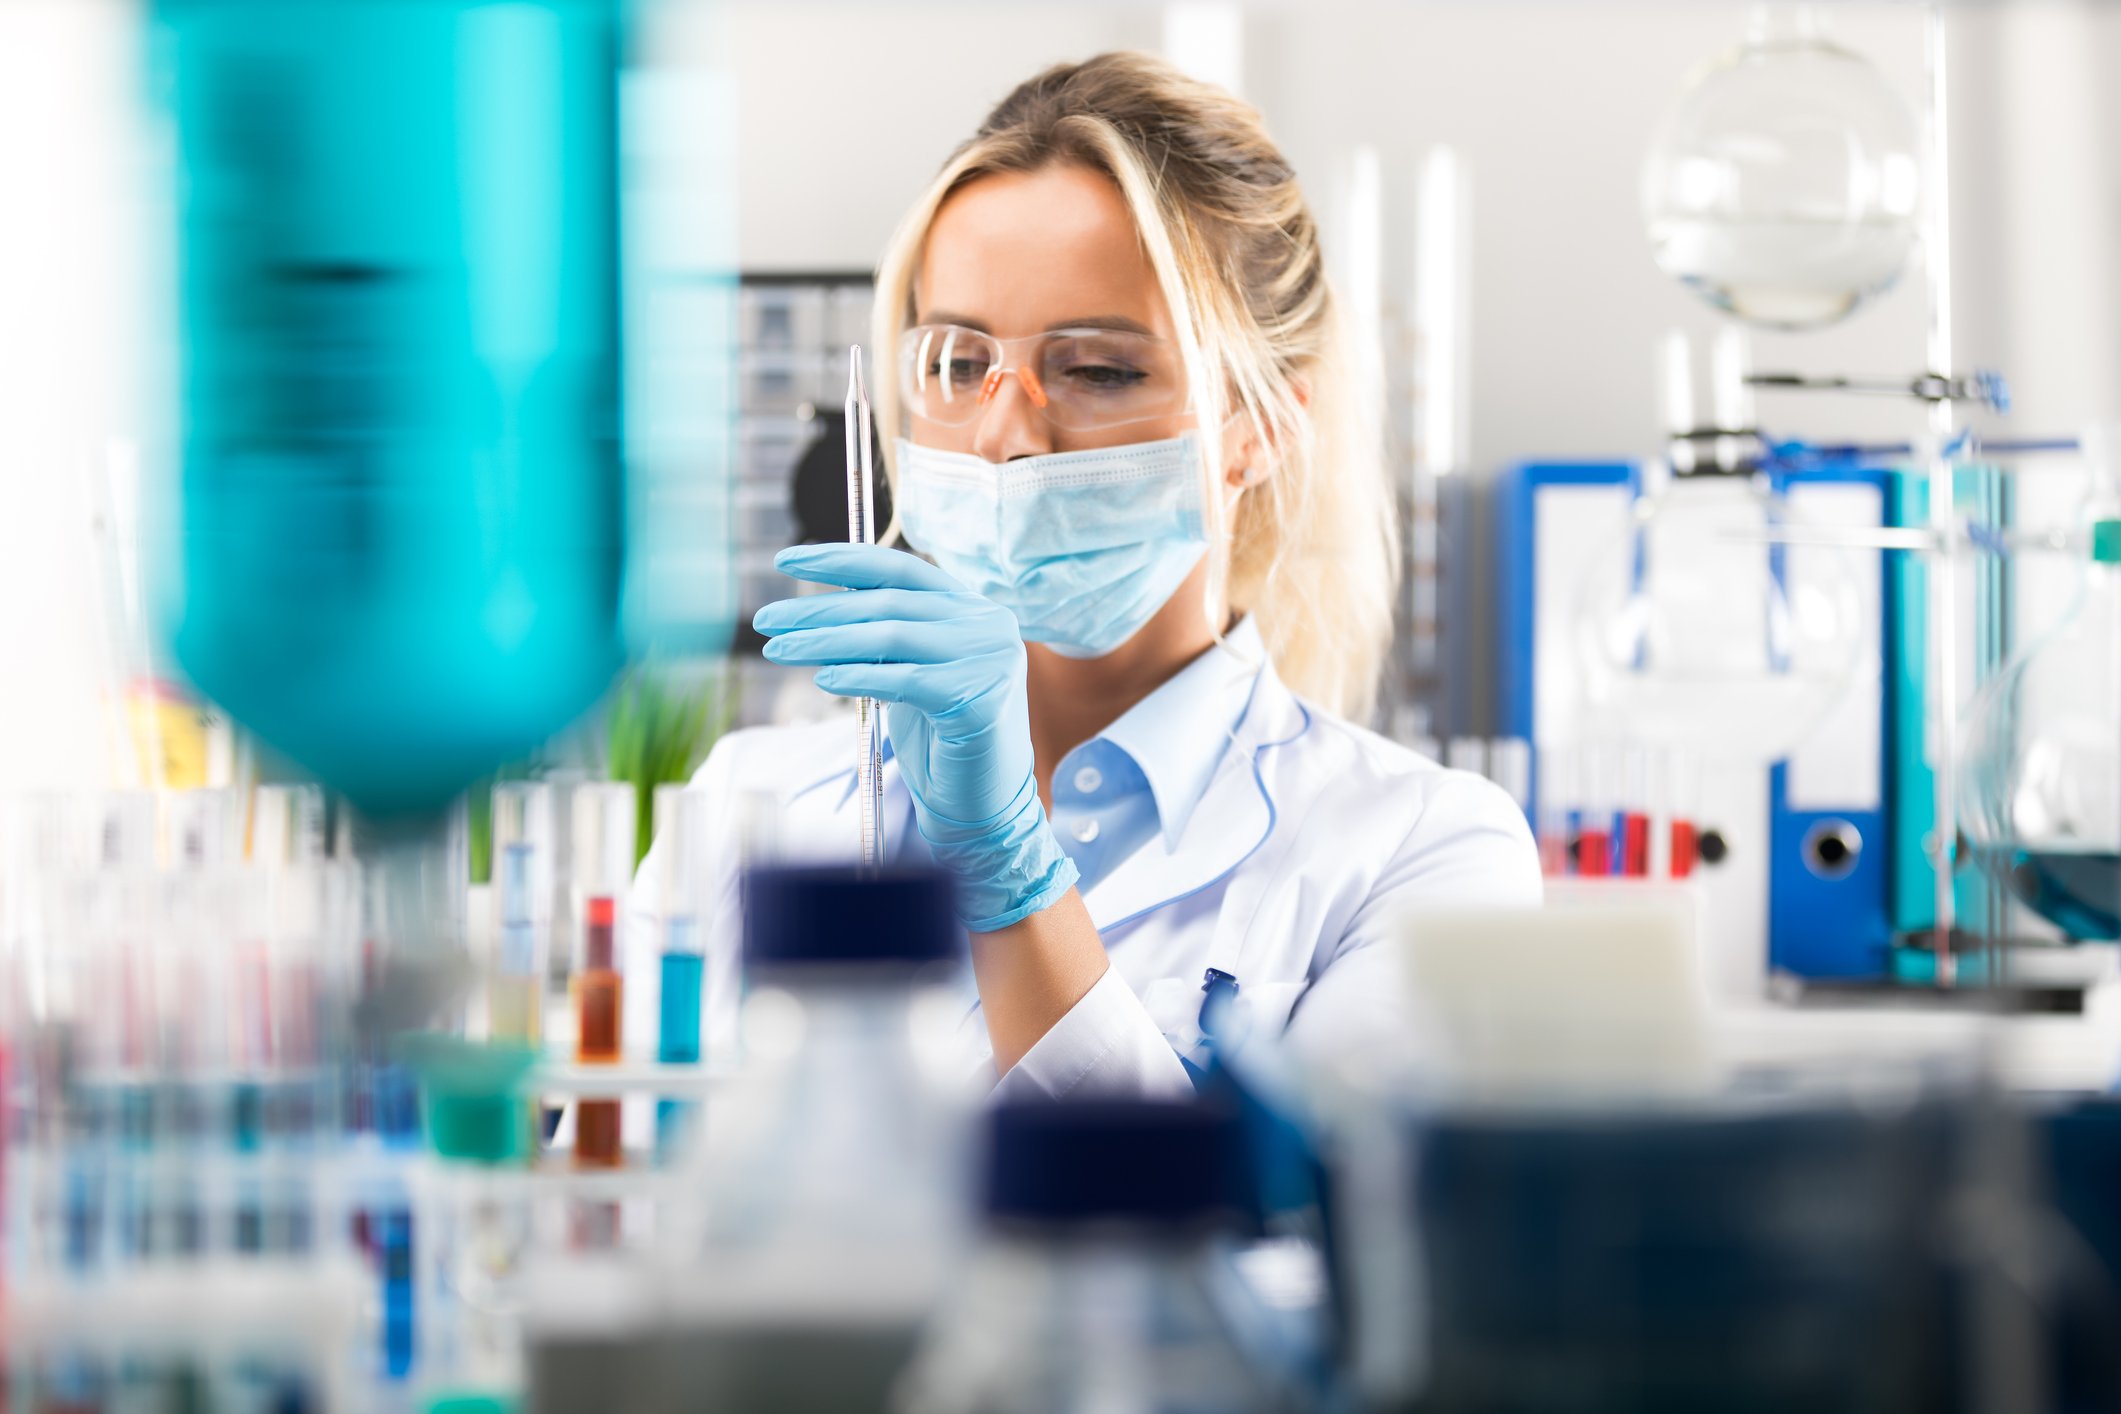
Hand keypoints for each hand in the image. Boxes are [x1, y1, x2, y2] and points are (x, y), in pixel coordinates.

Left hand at [753, 543, 1077, 931]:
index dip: (840, 559)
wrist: (983, 806)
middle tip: (765, 619)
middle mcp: (987, 625)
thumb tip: (820, 605)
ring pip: (892, 636)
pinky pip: (906, 679)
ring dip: (826, 641)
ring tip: (778, 649)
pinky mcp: (979, 699)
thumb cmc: (941, 741)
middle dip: (819, 608)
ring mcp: (988, 660)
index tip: (786, 558)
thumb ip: (884, 636)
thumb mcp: (909, 673)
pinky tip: (823, 679)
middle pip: (889, 602)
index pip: (899, 568)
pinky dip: (860, 677)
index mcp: (971, 609)